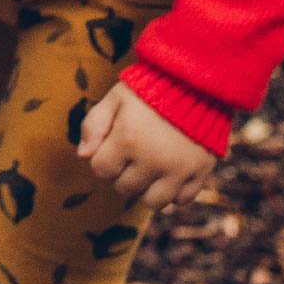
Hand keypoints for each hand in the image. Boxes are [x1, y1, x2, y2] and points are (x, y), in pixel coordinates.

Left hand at [76, 81, 217, 209]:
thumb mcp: (117, 97)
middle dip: (123, 173)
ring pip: (152, 202)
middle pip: (124, 187)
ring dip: (147, 188)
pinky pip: (182, 201)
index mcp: (127, 139)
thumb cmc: (151, 87)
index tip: (114, 146)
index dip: (103, 158)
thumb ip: (94, 124)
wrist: (198, 81)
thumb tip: (83, 155)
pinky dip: (174, 193)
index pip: (101, 170)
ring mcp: (178, 169)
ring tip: (150, 168)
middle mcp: (153, 159)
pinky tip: (171, 174)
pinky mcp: (200, 172)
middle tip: (133, 154)